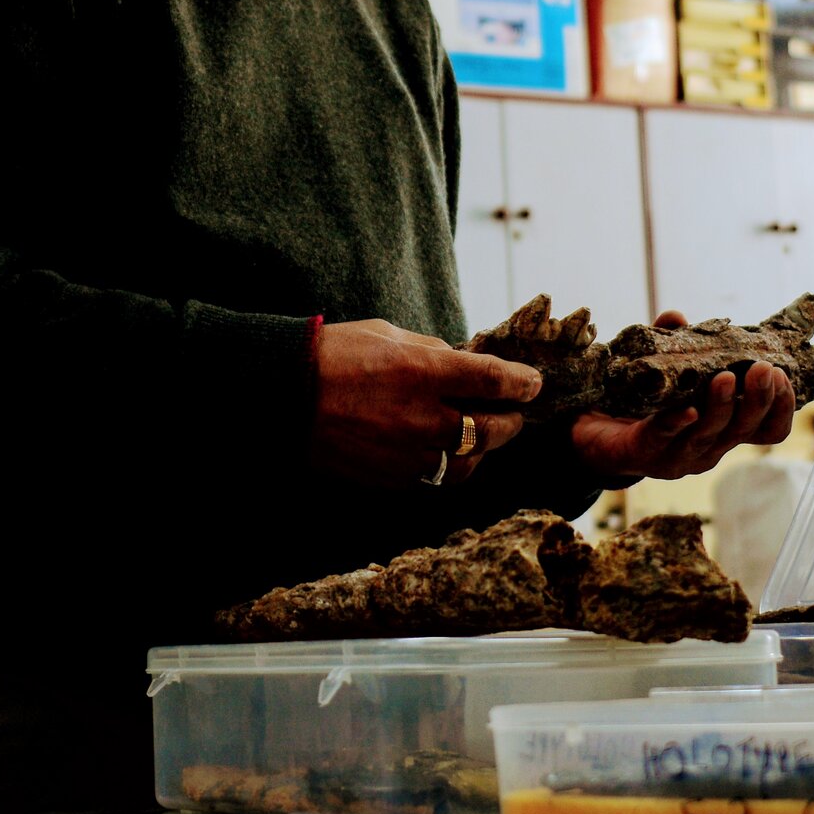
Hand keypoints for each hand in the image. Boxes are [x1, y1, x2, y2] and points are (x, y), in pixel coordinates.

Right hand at [311, 319, 541, 487]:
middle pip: (492, 428)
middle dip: (511, 420)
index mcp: (422, 372)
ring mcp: (406, 454)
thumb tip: (464, 363)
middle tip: (515, 413)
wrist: (281, 395)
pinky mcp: (390, 479)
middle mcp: (421, 417)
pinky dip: (451, 467)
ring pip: (469, 463)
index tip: (532, 383)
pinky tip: (450, 454)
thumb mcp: (387, 334)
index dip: (522, 382)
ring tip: (485, 438)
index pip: (493, 380)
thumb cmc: (332, 355)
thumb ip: (433, 351)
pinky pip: (437, 480)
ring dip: (484, 450)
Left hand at [569, 310, 795, 481]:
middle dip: (758, 400)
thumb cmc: (642, 403)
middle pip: (744, 430)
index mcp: (723, 428)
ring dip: (721, 407)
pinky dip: (676, 423)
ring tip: (725, 378)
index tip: (783, 376)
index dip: (781, 407)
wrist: (594, 433)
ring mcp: (678, 456)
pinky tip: (686, 409)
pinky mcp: (644, 455)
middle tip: (764, 370)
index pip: (768, 429)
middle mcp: (708, 447)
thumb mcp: (667, 371)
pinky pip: (663, 439)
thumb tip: (676, 316)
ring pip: (708, 436)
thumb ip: (675, 345)